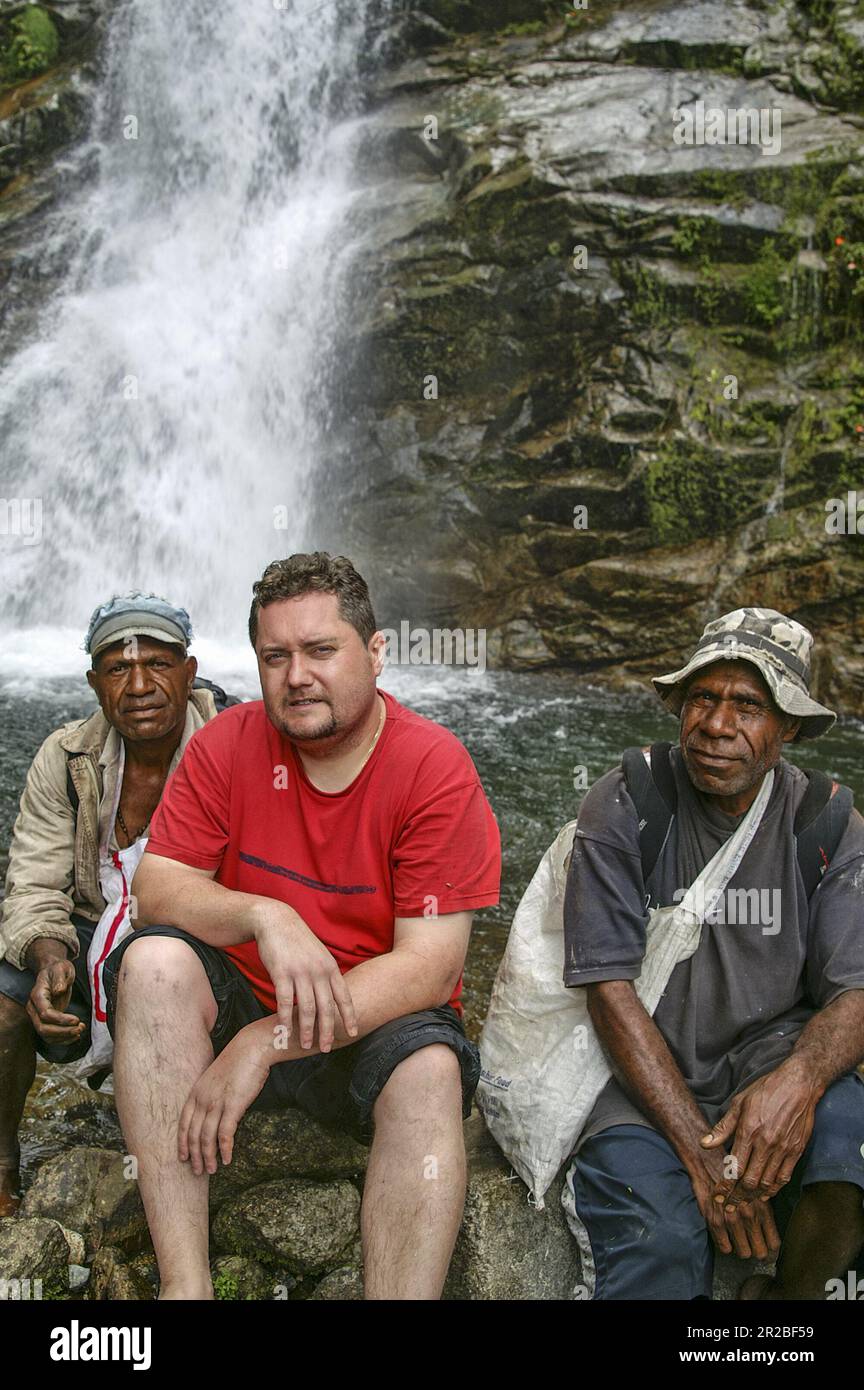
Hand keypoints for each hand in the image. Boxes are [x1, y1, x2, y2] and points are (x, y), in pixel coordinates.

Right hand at [25, 956, 83, 1043]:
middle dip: (62, 1032)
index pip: (45, 1013)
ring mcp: (38, 1016)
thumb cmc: (58, 969)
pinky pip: (50, 1036)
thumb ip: (60, 978)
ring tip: (79, 1031)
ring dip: (63, 1037)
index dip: (60, 1020)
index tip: (76, 1019)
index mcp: (37, 995)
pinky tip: (75, 1035)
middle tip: (79, 1028)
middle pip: (43, 1028)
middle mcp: (34, 1008)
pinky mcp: (45, 1020)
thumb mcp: (62, 968)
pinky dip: (62, 1040)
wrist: (53, 971)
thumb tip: (58, 990)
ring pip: (45, 1035)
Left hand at [178, 1032, 269, 1174]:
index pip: (183, 1123)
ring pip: (207, 1138)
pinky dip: (225, 1149)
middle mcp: (202, 1099)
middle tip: (197, 1171)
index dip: (182, 1143)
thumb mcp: (217, 1079)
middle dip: (194, 1156)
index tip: (183, 1157)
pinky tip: (227, 1159)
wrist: (251, 1048)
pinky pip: (225, 1134)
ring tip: (211, 1170)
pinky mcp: (232, 1105)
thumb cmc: (238, 1062)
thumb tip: (216, 1114)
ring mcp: (216, 1102)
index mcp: (196, 1092)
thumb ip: (212, 1096)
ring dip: (208, 1157)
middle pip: (193, 1134)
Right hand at [253, 906, 356, 1051]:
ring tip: (306, 1045)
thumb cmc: (297, 941)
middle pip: (327, 1007)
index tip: (353, 1033)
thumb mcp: (319, 955)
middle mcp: (319, 970)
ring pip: (306, 1008)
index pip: (344, 996)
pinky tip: (284, 1030)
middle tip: (327, 1048)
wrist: (276, 920)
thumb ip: (326, 974)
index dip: (349, 1016)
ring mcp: (300, 971)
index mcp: (330, 967)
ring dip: (307, 1029)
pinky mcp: (281, 972)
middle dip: (328, 1030)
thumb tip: (333, 996)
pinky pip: (285, 1001)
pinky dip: (285, 1018)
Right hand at [687, 1144, 781, 1260]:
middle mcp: (749, 1215)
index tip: (767, 1246)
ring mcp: (731, 1220)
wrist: (707, 1161)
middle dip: (758, 1251)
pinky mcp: (715, 1221)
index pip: (774, 1242)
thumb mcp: (755, 1187)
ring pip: (743, 1252)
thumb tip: (770, 1228)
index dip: (771, 1247)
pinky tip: (726, 1239)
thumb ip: (764, 1206)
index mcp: (762, 1207)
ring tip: (740, 1243)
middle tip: (753, 1246)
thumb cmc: (733, 1173)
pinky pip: (724, 1247)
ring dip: (742, 1249)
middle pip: (760, 1251)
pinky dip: (726, 1245)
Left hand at [700, 1060, 820, 1205]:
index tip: (717, 1196)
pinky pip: (784, 1177)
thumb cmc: (766, 1090)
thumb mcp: (739, 1103)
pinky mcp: (796, 1151)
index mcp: (748, 1131)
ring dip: (754, 1196)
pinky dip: (774, 1189)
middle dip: (737, 1197)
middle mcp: (765, 1143)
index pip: (733, 1167)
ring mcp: (782, 1149)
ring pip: (767, 1183)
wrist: (798, 1084)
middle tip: (729, 1206)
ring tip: (744, 1203)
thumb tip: (705, 1143)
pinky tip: (765, 1194)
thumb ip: (723, 1127)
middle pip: (749, 1181)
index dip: (724, 1186)